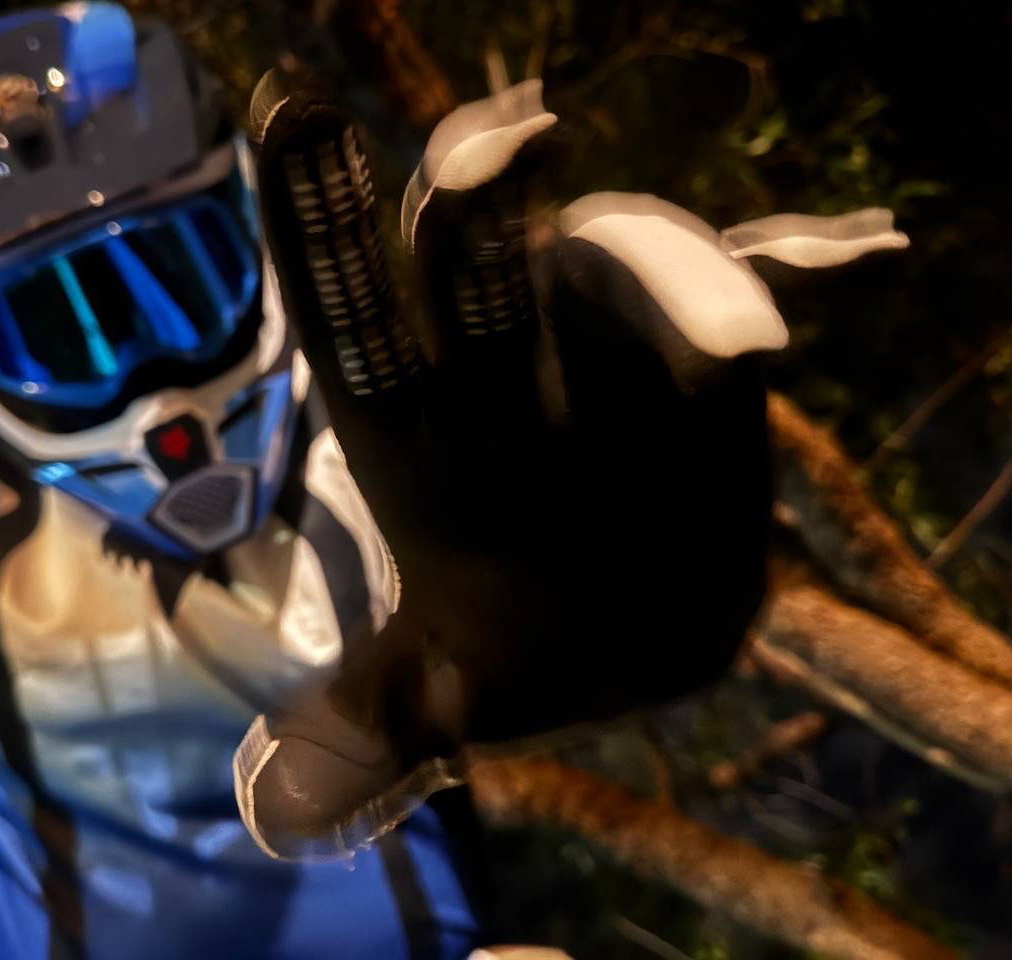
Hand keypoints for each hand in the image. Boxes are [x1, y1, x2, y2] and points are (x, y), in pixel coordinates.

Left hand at [234, 69, 904, 859]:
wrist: (634, 613)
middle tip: (498, 151)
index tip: (297, 118)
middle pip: (484, 277)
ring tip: (735, 338)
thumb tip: (278, 805)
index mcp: (422, 432)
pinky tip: (855, 260)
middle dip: (484, 221)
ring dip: (675, 276)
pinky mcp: (710, 374)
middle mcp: (510, 367)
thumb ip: (379, 716)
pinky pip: (754, 312)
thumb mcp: (445, 681)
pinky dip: (791, 288)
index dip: (324, 228)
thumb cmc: (513, 635)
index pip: (359, 321)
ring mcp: (613, 356)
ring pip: (632, 279)